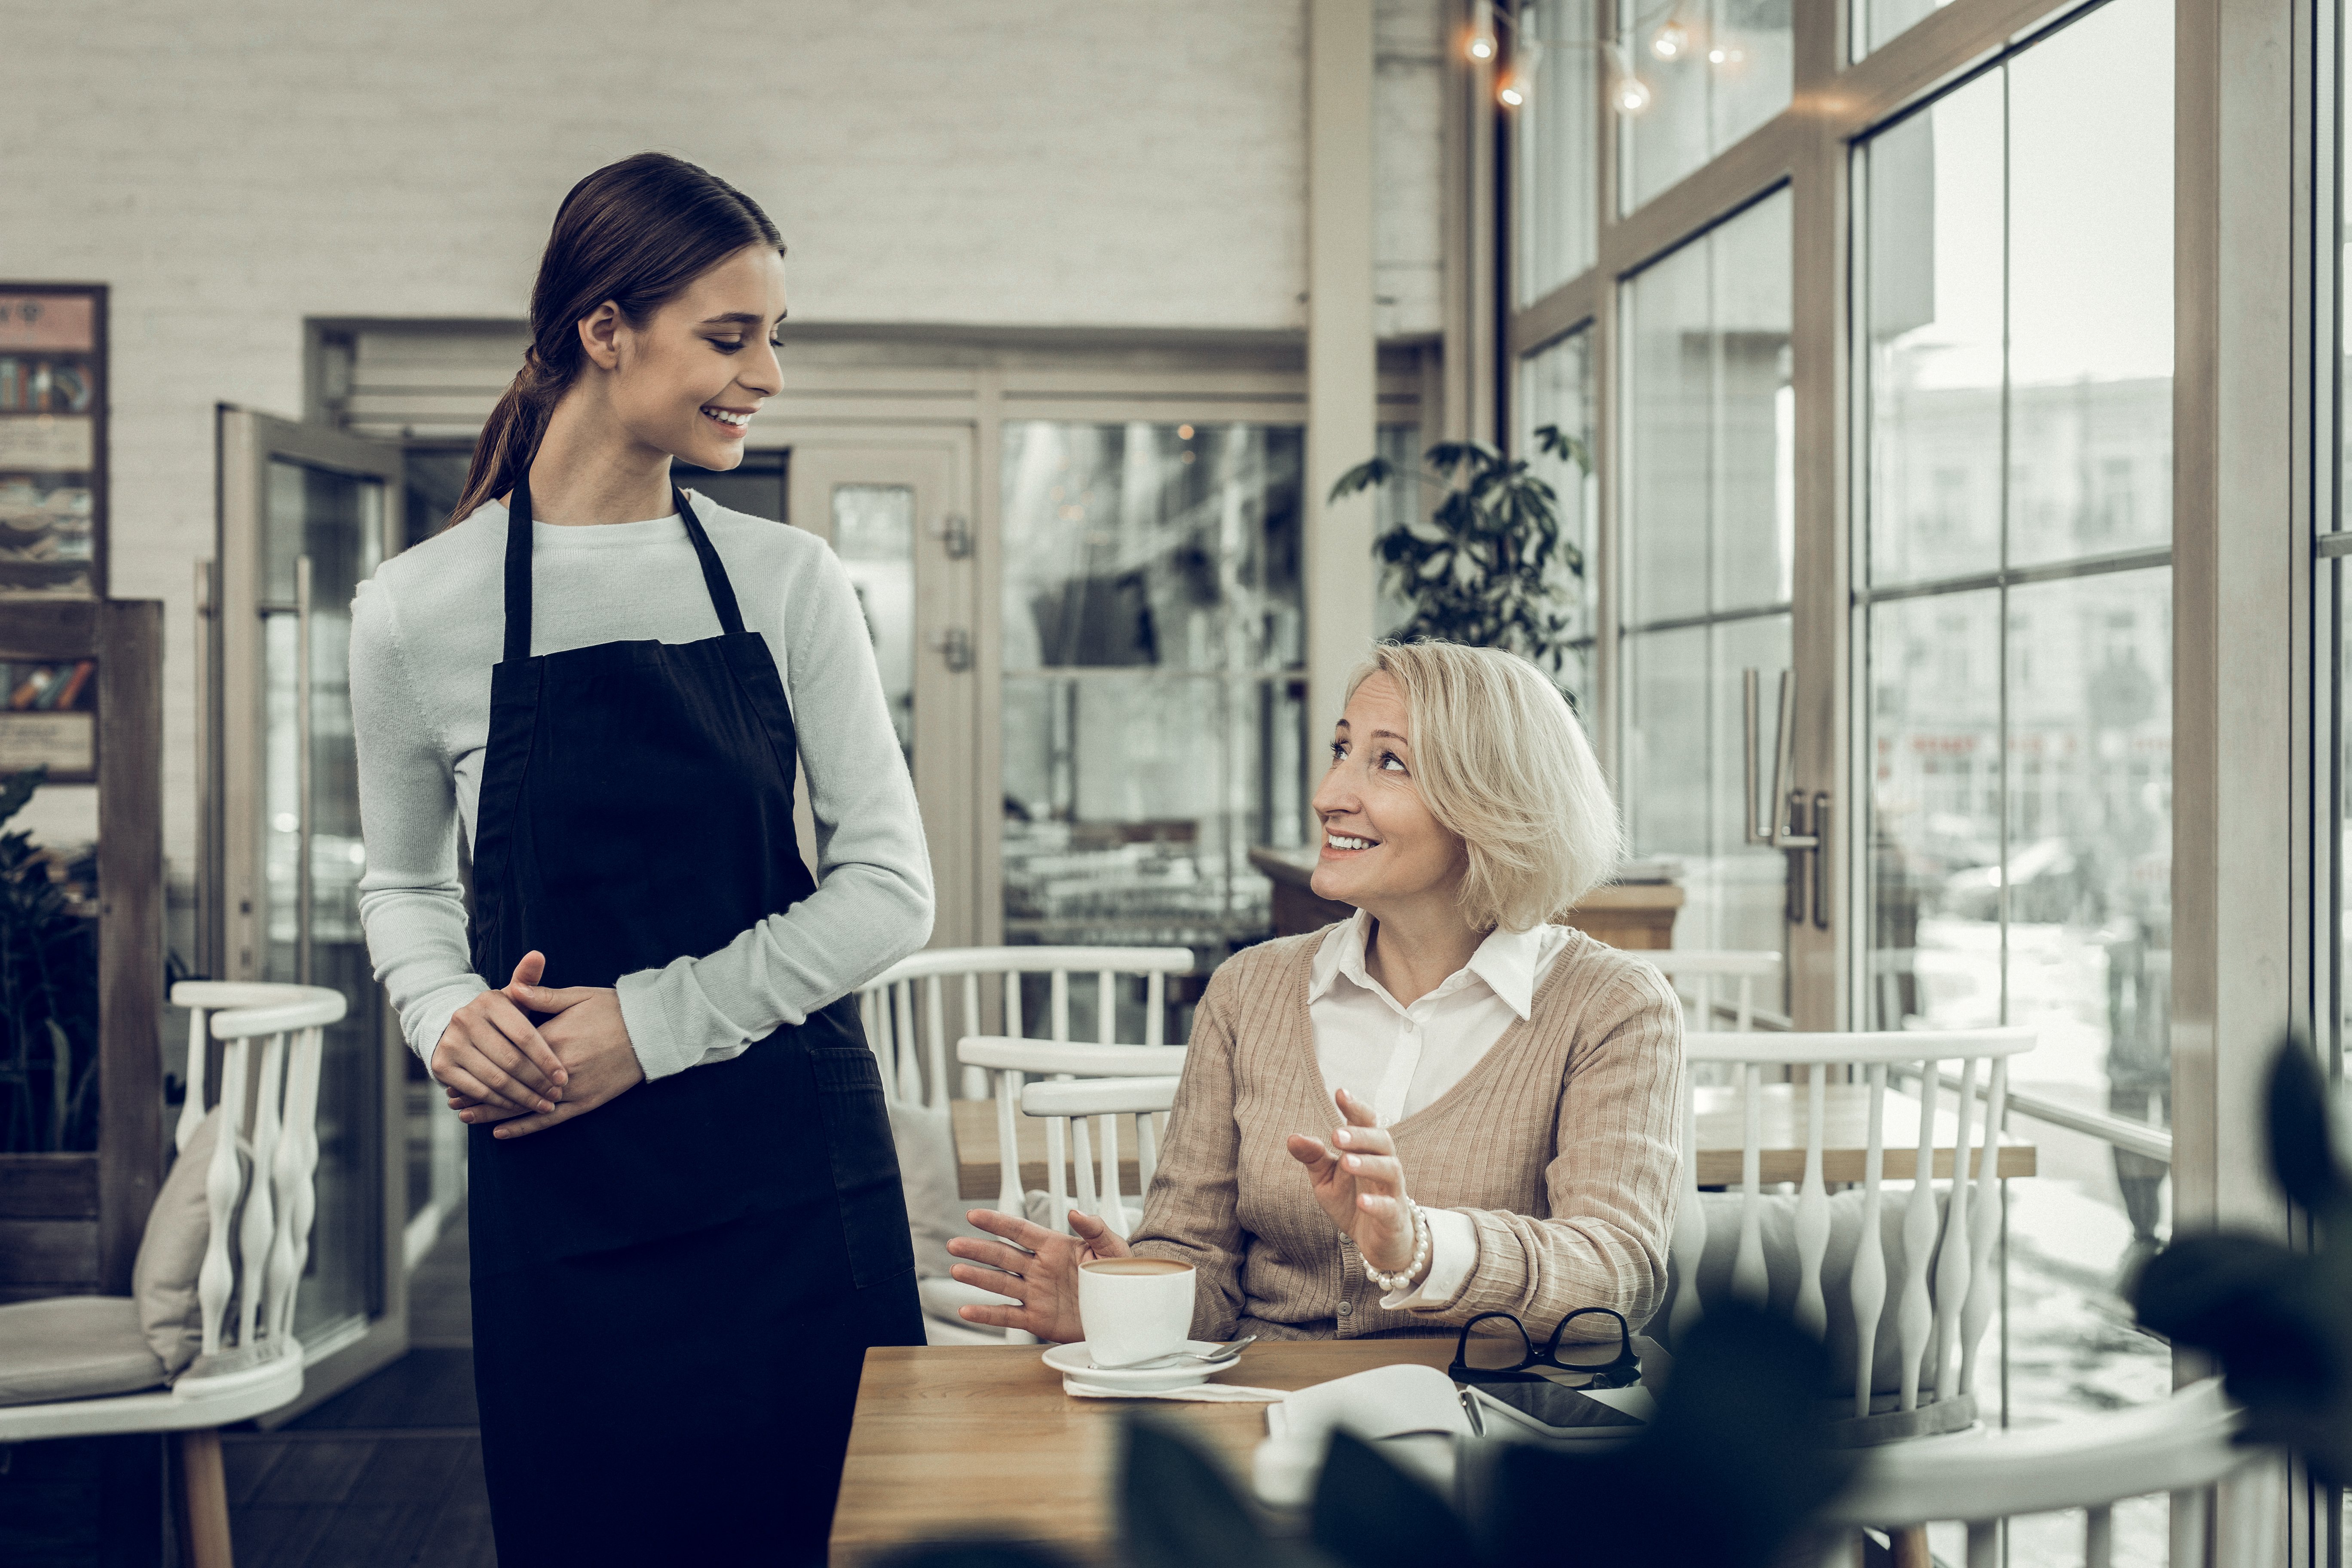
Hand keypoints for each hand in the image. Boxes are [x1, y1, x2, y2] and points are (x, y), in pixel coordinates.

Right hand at [429, 954, 568, 1116]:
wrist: (448, 1026)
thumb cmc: (494, 1016)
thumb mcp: (510, 996)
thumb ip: (528, 980)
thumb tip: (538, 955)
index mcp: (489, 1002)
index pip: (525, 1035)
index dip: (546, 1059)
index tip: (564, 1077)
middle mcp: (466, 1020)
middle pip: (511, 1060)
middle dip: (537, 1082)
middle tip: (556, 1096)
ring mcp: (451, 1044)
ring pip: (495, 1079)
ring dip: (522, 1097)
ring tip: (543, 1105)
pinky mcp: (441, 1066)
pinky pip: (477, 1090)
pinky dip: (499, 1102)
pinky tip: (517, 1107)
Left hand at [443, 951, 642, 1139]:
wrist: (652, 1031)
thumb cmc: (614, 1009)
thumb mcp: (578, 996)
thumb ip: (542, 995)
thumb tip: (510, 990)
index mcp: (553, 1039)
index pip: (507, 1054)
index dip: (479, 1062)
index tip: (456, 1068)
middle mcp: (558, 1069)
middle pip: (509, 1083)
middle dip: (478, 1091)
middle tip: (452, 1097)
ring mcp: (572, 1088)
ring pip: (524, 1106)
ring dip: (492, 1112)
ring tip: (465, 1115)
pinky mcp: (586, 1102)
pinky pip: (550, 1119)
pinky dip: (524, 1127)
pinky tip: (501, 1133)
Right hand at [944, 1208, 1129, 1342]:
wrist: (1125, 1312)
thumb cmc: (1119, 1275)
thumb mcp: (1112, 1249)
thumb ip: (1094, 1229)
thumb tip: (1075, 1211)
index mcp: (1055, 1247)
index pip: (1020, 1231)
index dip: (996, 1222)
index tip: (973, 1215)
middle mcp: (1039, 1269)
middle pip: (1002, 1256)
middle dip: (978, 1249)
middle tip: (954, 1244)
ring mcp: (1036, 1294)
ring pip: (1000, 1284)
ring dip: (978, 1277)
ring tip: (956, 1271)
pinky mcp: (1037, 1320)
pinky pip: (1007, 1316)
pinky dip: (986, 1314)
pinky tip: (967, 1309)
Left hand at [1286, 1087, 1415, 1274]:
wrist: (1376, 1242)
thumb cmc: (1351, 1200)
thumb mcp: (1326, 1178)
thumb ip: (1313, 1157)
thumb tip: (1292, 1137)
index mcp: (1367, 1151)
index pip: (1367, 1122)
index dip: (1355, 1107)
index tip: (1340, 1092)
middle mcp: (1384, 1165)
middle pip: (1382, 1141)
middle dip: (1361, 1135)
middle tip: (1337, 1135)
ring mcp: (1393, 1191)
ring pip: (1390, 1170)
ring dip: (1369, 1164)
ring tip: (1346, 1161)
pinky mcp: (1394, 1218)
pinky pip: (1390, 1207)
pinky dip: (1377, 1203)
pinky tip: (1362, 1201)